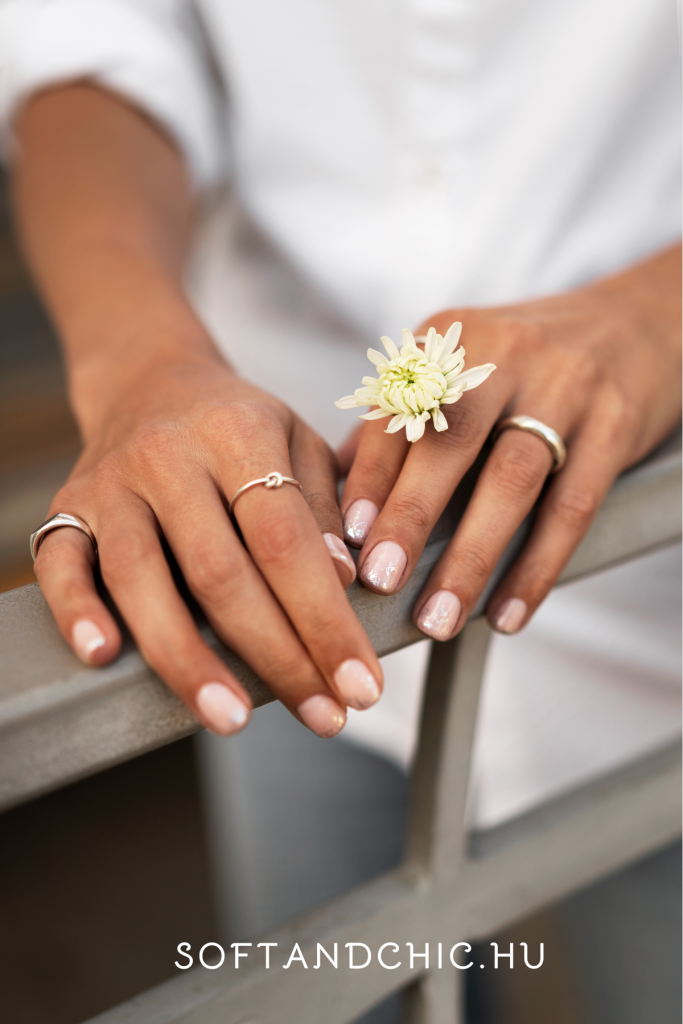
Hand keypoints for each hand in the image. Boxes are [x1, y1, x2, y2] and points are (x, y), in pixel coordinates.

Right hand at [34, 353, 382, 737]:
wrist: (149, 378)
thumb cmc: (238, 423)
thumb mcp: (298, 442)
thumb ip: (322, 507)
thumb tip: (343, 582)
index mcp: (237, 433)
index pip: (286, 539)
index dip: (325, 619)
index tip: (361, 683)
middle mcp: (168, 455)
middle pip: (220, 572)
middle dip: (276, 656)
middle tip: (324, 717)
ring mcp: (110, 483)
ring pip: (140, 579)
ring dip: (186, 659)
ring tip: (232, 719)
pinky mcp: (66, 506)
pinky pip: (60, 564)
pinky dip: (76, 612)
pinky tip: (105, 659)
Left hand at [340, 245, 680, 638]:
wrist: (636, 324)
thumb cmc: (525, 366)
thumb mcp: (460, 368)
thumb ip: (398, 423)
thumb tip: (328, 493)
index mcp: (451, 340)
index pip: (398, 411)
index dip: (370, 476)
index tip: (346, 537)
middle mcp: (504, 354)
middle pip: (451, 438)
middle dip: (411, 514)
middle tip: (381, 581)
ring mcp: (565, 387)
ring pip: (512, 479)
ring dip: (471, 557)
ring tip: (439, 618)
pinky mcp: (615, 424)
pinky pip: (572, 506)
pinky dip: (537, 566)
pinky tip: (508, 613)